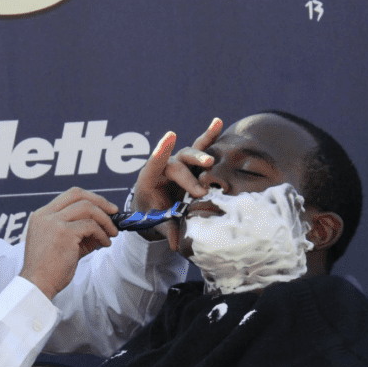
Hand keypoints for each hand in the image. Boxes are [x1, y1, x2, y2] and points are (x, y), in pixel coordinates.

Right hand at [19, 187, 118, 299]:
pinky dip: (102, 234)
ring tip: (111, 233)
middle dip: (100, 201)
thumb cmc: (49, 270)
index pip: (69, 196)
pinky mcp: (63, 233)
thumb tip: (103, 227)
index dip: (90, 198)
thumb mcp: (65, 245)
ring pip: (87, 207)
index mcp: (42, 216)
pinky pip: (90, 226)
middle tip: (113, 212)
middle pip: (78, 194)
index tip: (104, 208)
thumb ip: (81, 233)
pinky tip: (105, 243)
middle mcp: (45, 215)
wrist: (37, 285)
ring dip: (104, 219)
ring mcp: (53, 222)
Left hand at [131, 118, 222, 250]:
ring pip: (189, 155)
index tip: (169, 138)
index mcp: (149, 180)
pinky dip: (209, 136)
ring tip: (210, 162)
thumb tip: (176, 244)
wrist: (152, 207)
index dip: (160, 151)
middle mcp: (164, 167)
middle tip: (199, 192)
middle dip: (188, 178)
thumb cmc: (151, 213)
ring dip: (200, 157)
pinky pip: (200, 148)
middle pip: (176, 165)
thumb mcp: (156, 222)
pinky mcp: (191, 164)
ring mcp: (178, 163)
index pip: (153, 164)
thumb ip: (166, 230)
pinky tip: (218, 122)